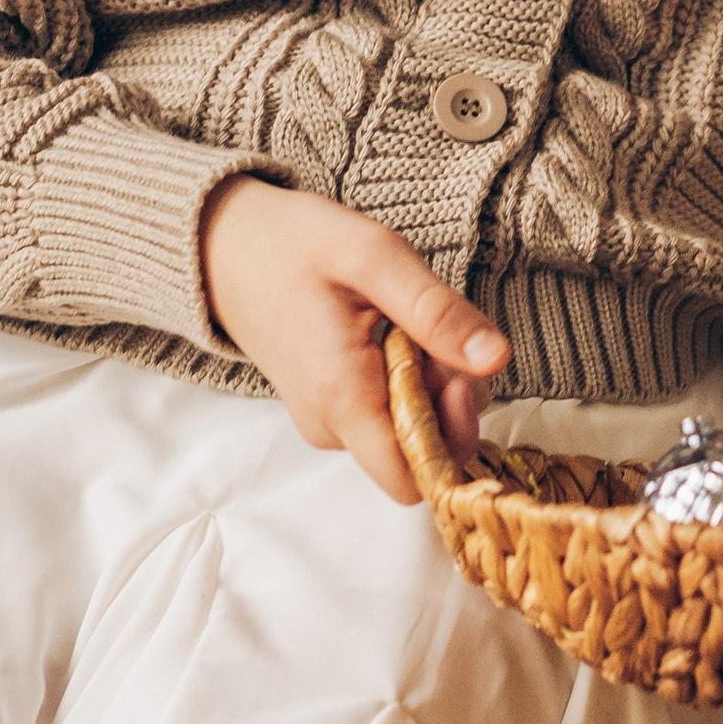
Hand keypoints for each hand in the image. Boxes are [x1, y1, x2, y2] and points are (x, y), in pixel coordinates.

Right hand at [200, 177, 508, 502]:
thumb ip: (435, 311)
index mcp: (340, 397)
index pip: (413, 479)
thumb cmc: (292, 244)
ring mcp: (328, 423)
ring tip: (407, 323)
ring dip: (433, 385)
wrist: (225, 247)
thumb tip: (496, 358)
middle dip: (451, 401)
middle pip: (423, 454)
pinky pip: (390, 416)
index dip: (454, 436)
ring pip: (411, 434)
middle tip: (436, 332)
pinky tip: (394, 335)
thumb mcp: (373, 256)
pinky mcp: (331, 411)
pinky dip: (410, 381)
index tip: (456, 374)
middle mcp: (331, 426)